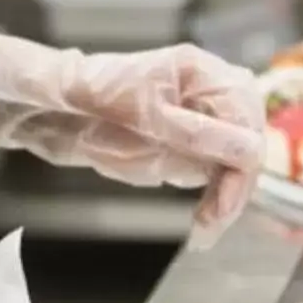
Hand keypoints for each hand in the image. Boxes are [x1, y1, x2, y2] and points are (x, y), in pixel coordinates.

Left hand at [0, 32, 264, 237]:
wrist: (52, 109)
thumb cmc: (90, 97)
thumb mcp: (145, 117)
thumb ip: (198, 135)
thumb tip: (250, 151)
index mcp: (202, 72)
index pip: (245, 117)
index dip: (243, 160)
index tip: (226, 199)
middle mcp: (207, 95)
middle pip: (246, 142)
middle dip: (235, 185)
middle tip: (214, 221)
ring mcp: (198, 122)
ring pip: (233, 164)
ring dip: (225, 198)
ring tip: (205, 230)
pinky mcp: (185, 147)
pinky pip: (212, 176)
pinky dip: (211, 201)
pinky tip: (202, 223)